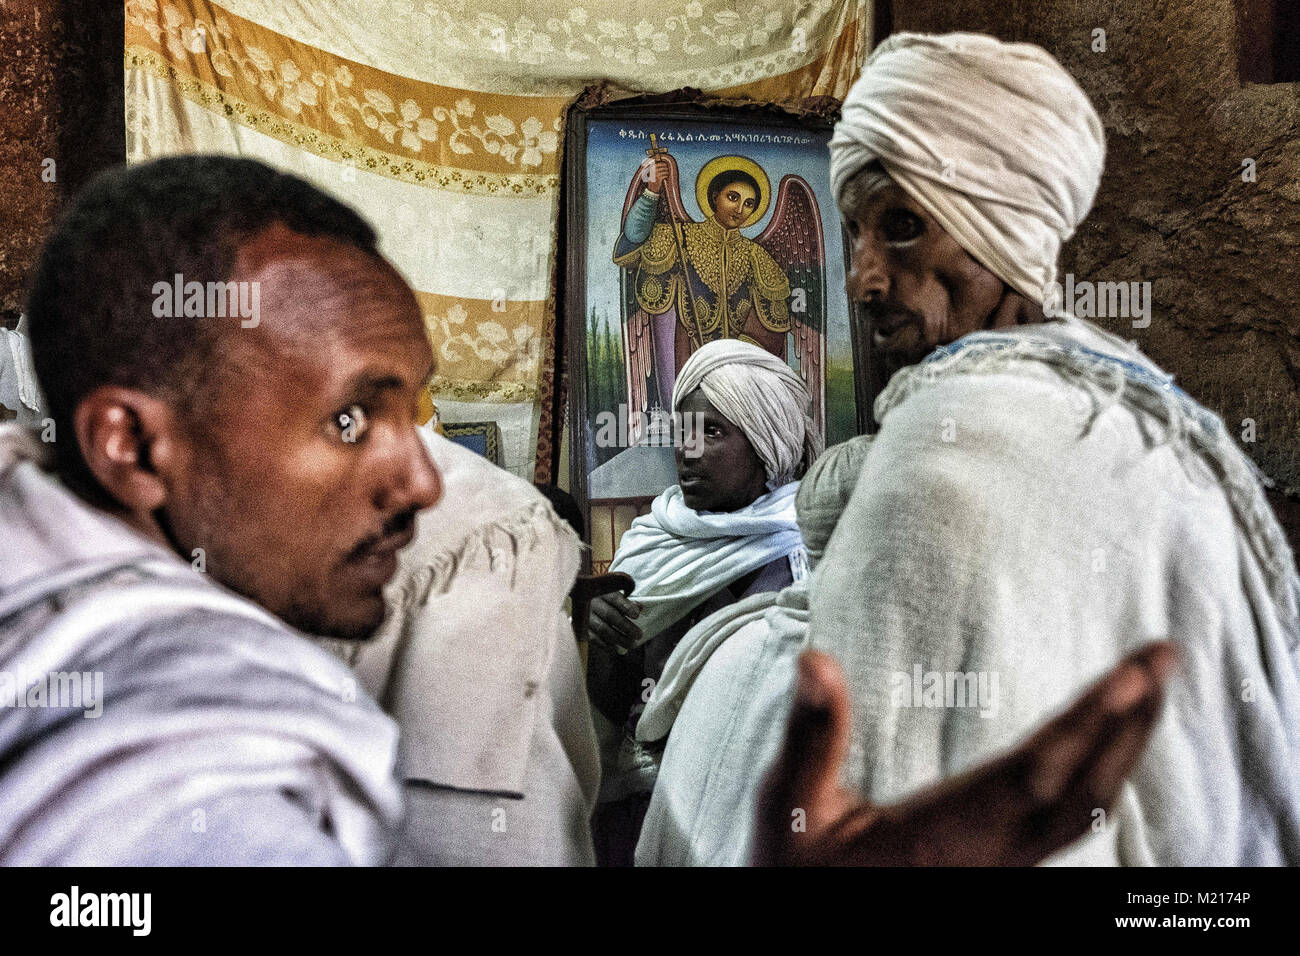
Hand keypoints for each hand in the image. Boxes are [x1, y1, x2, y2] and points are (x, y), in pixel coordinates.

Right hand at [587, 591, 643, 652]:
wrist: (583, 606)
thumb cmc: (605, 601)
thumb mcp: (615, 597)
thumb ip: (627, 602)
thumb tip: (639, 607)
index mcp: (602, 591)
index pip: (614, 598)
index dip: (626, 606)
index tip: (636, 615)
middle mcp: (592, 603)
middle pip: (610, 615)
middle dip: (626, 626)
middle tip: (638, 635)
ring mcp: (585, 616)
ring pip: (603, 629)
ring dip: (619, 638)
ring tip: (632, 644)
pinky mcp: (582, 629)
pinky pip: (595, 639)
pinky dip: (608, 645)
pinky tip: (618, 648)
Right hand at [638, 157, 669, 194]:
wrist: (651, 189)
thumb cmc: (652, 180)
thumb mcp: (652, 172)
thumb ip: (654, 165)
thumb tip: (657, 156)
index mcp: (651, 168)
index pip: (659, 163)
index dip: (663, 164)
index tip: (665, 166)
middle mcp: (653, 170)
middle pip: (663, 166)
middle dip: (666, 168)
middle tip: (666, 170)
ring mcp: (656, 174)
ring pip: (665, 170)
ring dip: (666, 172)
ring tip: (666, 174)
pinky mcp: (659, 178)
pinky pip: (665, 175)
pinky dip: (666, 176)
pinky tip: (665, 177)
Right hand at [754, 641, 1174, 865]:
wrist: (810, 924)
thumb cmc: (799, 869)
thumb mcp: (789, 806)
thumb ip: (810, 735)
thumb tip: (815, 661)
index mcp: (943, 836)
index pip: (1033, 773)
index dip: (1088, 723)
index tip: (1132, 673)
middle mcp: (988, 857)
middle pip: (1084, 792)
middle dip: (1131, 722)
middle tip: (1165, 655)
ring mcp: (1002, 868)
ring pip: (1088, 813)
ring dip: (1127, 748)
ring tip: (1151, 687)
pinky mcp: (1003, 868)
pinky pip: (1074, 824)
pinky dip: (1106, 777)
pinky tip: (1111, 747)